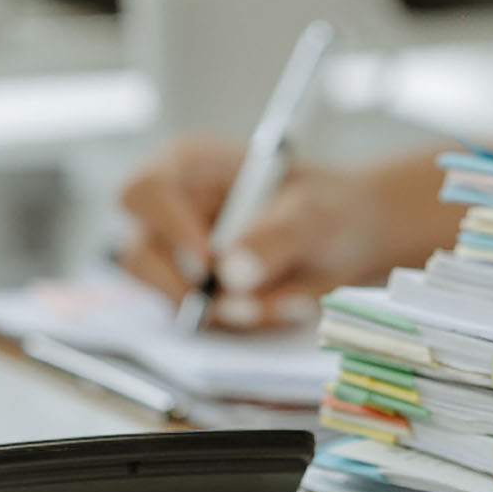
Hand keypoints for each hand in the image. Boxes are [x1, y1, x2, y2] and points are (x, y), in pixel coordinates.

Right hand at [117, 135, 401, 329]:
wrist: (351, 238)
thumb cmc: (329, 207)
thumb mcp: (315, 215)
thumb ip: (276, 239)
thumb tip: (232, 277)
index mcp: (188, 166)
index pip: (145, 192)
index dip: (168, 228)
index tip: (210, 261)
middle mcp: (171, 211)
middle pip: (141, 257)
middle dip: (194, 289)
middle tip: (248, 301)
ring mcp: (176, 258)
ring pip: (169, 299)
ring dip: (229, 312)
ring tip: (288, 298)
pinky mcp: (193, 295)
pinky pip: (200, 323)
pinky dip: (241, 325)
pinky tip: (281, 306)